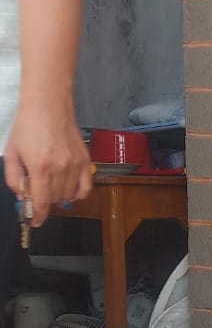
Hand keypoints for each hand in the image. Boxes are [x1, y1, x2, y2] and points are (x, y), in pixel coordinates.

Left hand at [5, 100, 91, 226]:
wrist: (47, 106)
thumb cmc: (28, 126)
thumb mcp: (11, 152)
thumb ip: (13, 178)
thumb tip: (22, 195)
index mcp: (39, 166)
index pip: (41, 202)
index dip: (37, 216)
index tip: (34, 221)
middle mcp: (60, 168)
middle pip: (54, 200)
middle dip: (44, 202)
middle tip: (36, 194)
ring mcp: (75, 165)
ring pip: (68, 195)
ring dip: (58, 197)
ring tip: (50, 186)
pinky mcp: (84, 161)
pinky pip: (85, 187)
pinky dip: (77, 194)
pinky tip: (69, 191)